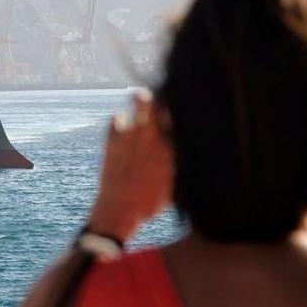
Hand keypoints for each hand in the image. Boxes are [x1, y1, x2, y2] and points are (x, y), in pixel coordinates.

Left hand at [87, 91, 173, 242]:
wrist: (120, 209)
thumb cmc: (151, 203)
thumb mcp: (176, 187)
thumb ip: (182, 166)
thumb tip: (192, 156)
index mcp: (173, 146)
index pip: (182, 116)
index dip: (184, 109)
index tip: (185, 107)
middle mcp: (155, 135)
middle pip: (165, 101)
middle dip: (165, 96)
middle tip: (164, 97)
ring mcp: (133, 133)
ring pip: (141, 100)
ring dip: (142, 97)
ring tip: (141, 97)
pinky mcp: (113, 138)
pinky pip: (117, 117)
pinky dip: (120, 118)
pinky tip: (122, 122)